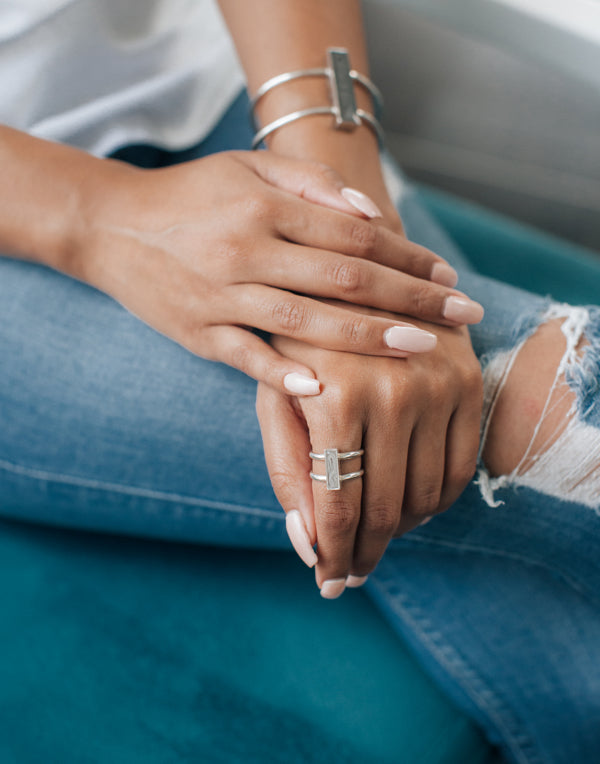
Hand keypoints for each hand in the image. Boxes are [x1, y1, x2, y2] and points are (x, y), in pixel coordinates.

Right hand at [81, 150, 481, 392]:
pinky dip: (284, 373)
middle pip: (342, 277)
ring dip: (366, 337)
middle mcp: (244, 248)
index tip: (445, 276)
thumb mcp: (247, 167)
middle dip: (408, 298)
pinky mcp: (197, 332)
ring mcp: (219, 294)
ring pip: (304, 320)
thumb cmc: (191, 194)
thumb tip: (372, 212)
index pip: (352, 233)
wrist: (110, 226)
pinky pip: (246, 356)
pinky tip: (326, 388)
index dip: (404, 255)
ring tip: (420, 349)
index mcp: (262, 205)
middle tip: (460, 315)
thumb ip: (312, 182)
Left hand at [256, 312, 482, 593]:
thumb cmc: (299, 341)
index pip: (339, 506)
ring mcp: (438, 386)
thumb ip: (287, 470)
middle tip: (351, 573)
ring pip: (427, 497)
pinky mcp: (468, 382)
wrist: (354, 272)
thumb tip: (307, 548)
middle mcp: (393, 392)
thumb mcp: (274, 397)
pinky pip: (461, 468)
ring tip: (375, 536)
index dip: (333, 555)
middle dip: (366, 553)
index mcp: (334, 398)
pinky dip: (437, 501)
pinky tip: (411, 506)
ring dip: (402, 532)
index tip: (327, 582)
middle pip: (387, 510)